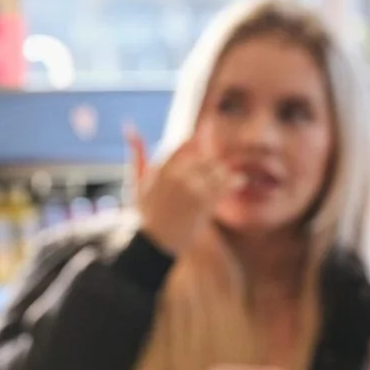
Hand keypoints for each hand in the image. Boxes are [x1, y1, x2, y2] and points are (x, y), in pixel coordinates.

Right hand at [129, 124, 225, 259]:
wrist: (155, 243)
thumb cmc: (145, 212)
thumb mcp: (136, 181)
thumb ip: (137, 152)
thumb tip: (130, 126)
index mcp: (162, 168)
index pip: (188, 143)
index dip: (199, 143)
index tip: (204, 146)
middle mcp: (177, 175)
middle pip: (205, 157)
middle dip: (210, 165)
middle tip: (212, 175)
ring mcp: (191, 188)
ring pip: (218, 169)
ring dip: (223, 173)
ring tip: (223, 180)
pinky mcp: (204, 202)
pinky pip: (225, 184)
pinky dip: (234, 182)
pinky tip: (239, 181)